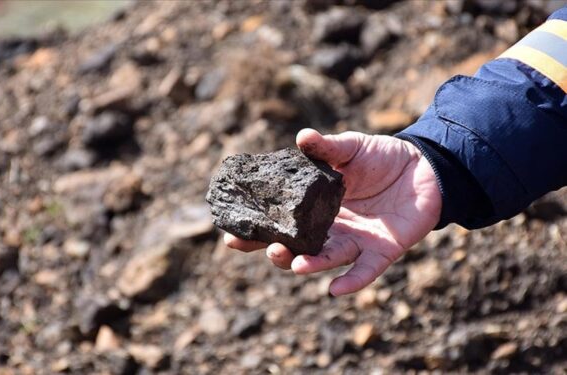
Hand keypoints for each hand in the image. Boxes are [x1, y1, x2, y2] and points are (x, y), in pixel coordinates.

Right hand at [225, 128, 441, 295]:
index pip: (282, 222)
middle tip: (263, 247)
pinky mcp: (382, 251)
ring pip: (327, 258)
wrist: (424, 167)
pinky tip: (335, 290)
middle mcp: (332, 229)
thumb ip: (326, 148)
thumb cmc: (383, 157)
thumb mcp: (351, 148)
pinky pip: (365, 271)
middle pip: (299, 247)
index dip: (258, 230)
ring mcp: (356, 241)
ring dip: (309, 264)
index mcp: (317, 206)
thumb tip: (301, 137)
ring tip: (292, 262)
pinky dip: (351, 282)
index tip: (231, 236)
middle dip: (278, 251)